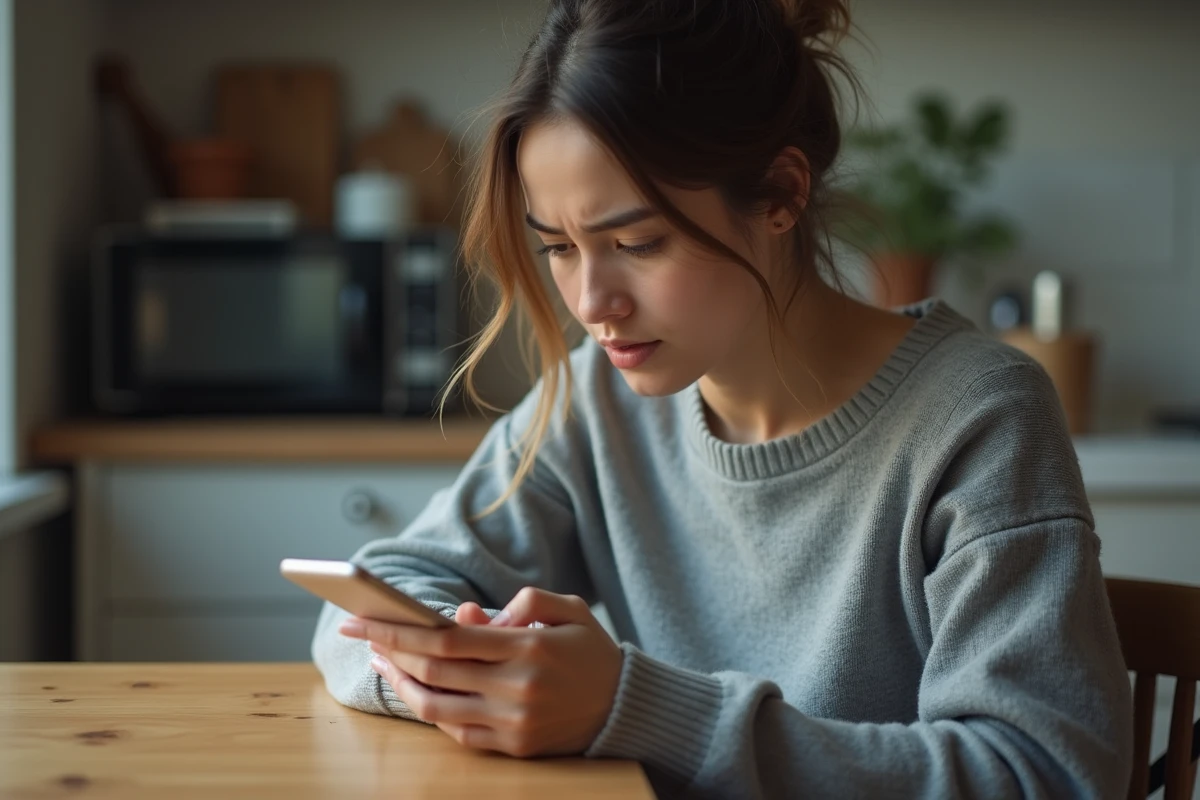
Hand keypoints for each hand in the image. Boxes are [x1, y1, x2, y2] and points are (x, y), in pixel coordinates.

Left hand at [338, 587, 622, 757]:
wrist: (626, 707)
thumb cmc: (591, 651)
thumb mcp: (567, 610)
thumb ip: (520, 603)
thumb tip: (464, 616)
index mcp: (528, 648)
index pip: (447, 639)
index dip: (399, 629)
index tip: (366, 618)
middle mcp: (517, 688)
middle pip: (434, 671)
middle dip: (390, 650)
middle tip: (363, 634)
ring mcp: (513, 723)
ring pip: (437, 707)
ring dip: (402, 684)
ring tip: (385, 661)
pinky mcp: (514, 747)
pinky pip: (458, 733)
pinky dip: (432, 711)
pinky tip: (419, 690)